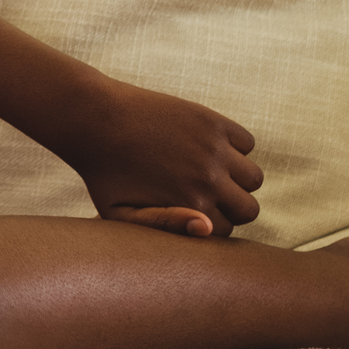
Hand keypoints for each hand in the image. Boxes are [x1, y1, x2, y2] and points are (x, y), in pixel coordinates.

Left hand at [74, 78, 261, 237]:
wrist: (94, 118)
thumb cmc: (103, 172)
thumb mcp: (121, 214)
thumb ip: (165, 227)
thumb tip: (207, 229)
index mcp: (191, 205)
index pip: (226, 230)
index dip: (209, 223)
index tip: (189, 211)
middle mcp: (209, 178)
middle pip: (249, 208)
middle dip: (231, 208)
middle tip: (204, 195)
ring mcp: (214, 147)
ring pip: (254, 177)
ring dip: (238, 179)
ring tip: (209, 173)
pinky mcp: (213, 120)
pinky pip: (246, 142)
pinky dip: (236, 147)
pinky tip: (209, 148)